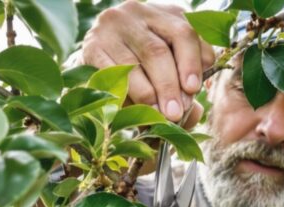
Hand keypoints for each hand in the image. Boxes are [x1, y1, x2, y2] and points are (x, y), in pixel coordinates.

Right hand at [82, 0, 213, 124]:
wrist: (105, 51)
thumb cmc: (147, 62)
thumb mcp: (172, 60)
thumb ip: (187, 80)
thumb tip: (193, 112)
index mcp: (164, 14)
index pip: (182, 33)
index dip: (190, 62)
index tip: (192, 89)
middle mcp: (136, 13)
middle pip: (156, 51)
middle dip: (168, 86)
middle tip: (175, 113)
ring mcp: (110, 28)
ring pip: (131, 65)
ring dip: (147, 95)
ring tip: (157, 116)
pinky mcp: (91, 46)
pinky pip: (109, 74)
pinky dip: (124, 96)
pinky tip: (133, 111)